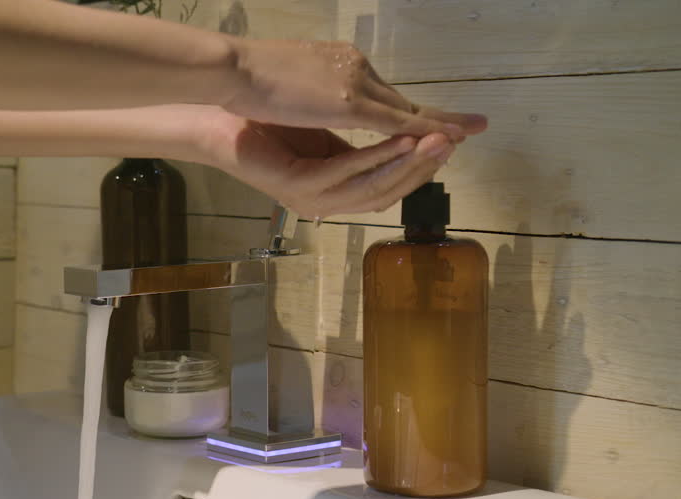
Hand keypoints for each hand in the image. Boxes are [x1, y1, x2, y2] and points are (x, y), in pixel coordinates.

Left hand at [202, 111, 454, 216]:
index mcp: (337, 187)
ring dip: (407, 164)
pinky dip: (373, 157)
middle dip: (425, 165)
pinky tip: (397, 141)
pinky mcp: (294, 185)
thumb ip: (360, 133)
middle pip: (389, 190)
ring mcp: (310, 196)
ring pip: (371, 188)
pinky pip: (343, 173)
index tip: (459, 140)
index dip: (425, 163)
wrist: (220, 117)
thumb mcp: (325, 125)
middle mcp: (326, 199)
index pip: (391, 181)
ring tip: (436, 143)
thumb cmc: (269, 118)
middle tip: (457, 143)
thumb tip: (401, 122)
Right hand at [225, 40, 487, 138]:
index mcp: (342, 64)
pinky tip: (439, 142)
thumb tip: (318, 105)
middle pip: (403, 100)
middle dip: (438, 117)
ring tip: (467, 135)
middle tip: (472, 126)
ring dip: (437, 127)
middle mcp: (357, 68)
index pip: (381, 94)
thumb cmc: (247, 82)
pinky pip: (392, 124)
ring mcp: (355, 84)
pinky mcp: (349, 104)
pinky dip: (419, 134)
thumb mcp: (289, 88)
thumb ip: (313, 96)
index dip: (408, 112)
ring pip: (406, 112)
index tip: (432, 121)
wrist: (233, 70)